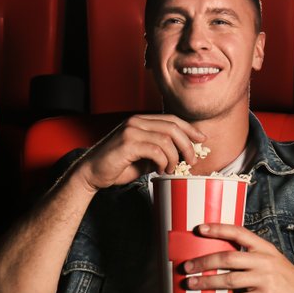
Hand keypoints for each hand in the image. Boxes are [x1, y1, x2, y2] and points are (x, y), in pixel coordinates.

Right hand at [72, 114, 205, 191]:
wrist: (91, 173)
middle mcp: (136, 121)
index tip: (202, 139)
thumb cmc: (117, 166)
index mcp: (141, 121)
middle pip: (173, 127)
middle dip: (187, 145)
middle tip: (191, 161)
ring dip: (174, 157)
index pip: (172, 119)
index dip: (189, 128)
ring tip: (171, 169)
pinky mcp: (127, 143)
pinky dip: (163, 162)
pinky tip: (161, 171)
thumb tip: (183, 154)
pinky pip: (156, 150)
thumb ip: (160, 151)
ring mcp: (131, 130)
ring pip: (166, 139)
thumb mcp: (144, 157)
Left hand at [183, 223, 293, 292]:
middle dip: (203, 262)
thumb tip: (222, 257)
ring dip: (207, 283)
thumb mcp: (271, 259)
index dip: (218, 229)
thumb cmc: (285, 278)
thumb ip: (250, 256)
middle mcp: (263, 260)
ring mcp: (264, 279)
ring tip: (191, 285)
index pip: (237, 233)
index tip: (199, 229)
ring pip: (229, 280)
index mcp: (263, 247)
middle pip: (227, 258)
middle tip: (186, 267)